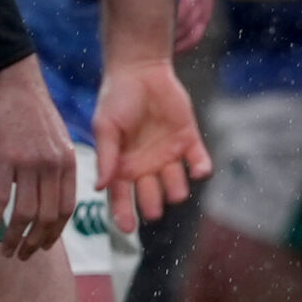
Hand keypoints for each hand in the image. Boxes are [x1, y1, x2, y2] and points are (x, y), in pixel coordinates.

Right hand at [0, 56, 75, 256]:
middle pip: (47, 216)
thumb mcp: (59, 142)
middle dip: (35, 242)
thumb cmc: (34, 116)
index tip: (44, 246)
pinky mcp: (6, 157)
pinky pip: (2, 196)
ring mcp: (30, 162)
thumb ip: (59, 170)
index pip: (67, 209)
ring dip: (15, 237)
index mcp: (69, 164)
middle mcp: (54, 166)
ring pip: (25, 212)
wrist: (17, 85)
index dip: (56, 232)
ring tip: (6, 250)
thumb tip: (53, 201)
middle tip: (22, 256)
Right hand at [92, 57, 210, 230]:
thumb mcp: (105, 127)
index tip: (126, 229)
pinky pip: (199, 161)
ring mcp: (168, 155)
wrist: (141, 72)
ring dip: (177, 189)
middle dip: (153, 205)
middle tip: (154, 210)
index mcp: (122, 166)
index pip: (121, 197)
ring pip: (176, 184)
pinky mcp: (189, 141)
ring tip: (175, 190)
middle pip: (150, 195)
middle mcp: (145, 165)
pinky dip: (201, 167)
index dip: (123, 214)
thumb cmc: (116, 100)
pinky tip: (199, 170)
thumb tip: (99, 188)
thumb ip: (106, 157)